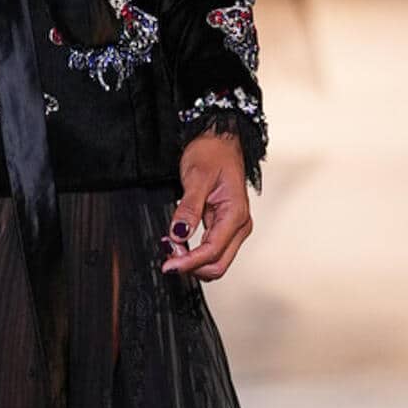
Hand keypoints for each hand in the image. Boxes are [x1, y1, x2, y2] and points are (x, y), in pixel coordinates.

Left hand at [162, 129, 253, 282]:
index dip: (189, 262)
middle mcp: (239, 225)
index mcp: (236, 215)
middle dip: (191, 266)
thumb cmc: (213, 153)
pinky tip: (179, 245)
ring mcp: (234, 227)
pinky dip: (195, 254)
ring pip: (215, 261)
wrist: (219, 141)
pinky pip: (211, 250)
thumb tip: (179, 234)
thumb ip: (188, 208)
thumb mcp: (197, 178)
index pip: (212, 251)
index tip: (168, 265)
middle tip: (167, 255)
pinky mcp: (225, 226)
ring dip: (193, 262)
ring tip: (171, 248)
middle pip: (217, 265)